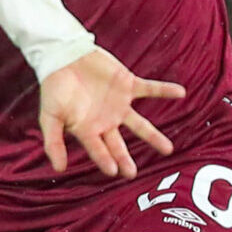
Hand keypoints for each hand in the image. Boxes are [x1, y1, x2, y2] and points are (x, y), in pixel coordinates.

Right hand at [38, 49, 186, 178]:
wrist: (63, 57)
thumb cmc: (53, 88)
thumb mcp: (49, 116)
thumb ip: (53, 142)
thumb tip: (58, 169)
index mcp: (88, 130)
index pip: (99, 150)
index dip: (105, 159)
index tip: (113, 171)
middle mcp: (107, 121)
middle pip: (120, 145)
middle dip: (126, 159)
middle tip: (132, 174)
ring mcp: (119, 105)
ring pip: (140, 125)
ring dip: (154, 136)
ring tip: (168, 150)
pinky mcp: (128, 85)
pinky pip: (150, 89)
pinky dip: (164, 90)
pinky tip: (181, 93)